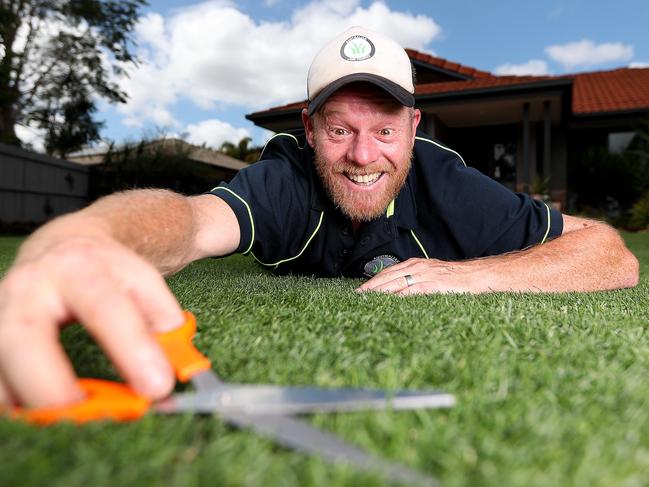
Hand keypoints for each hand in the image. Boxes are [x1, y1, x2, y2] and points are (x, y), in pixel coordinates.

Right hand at [0, 233, 183, 407]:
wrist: (63, 246)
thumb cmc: (108, 272)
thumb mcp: (143, 283)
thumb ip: (164, 323)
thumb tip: (177, 368)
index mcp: (79, 267)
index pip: (105, 308)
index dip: (131, 349)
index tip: (157, 387)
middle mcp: (29, 287)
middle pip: (24, 337)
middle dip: (52, 386)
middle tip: (88, 416)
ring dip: (29, 401)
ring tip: (70, 422)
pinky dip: (15, 402)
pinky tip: (43, 415)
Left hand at [357, 257, 493, 294]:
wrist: (477, 275)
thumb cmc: (455, 277)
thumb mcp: (431, 275)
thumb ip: (415, 281)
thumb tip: (398, 293)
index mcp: (415, 264)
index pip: (388, 272)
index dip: (373, 282)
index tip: (360, 291)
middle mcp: (417, 267)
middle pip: (388, 276)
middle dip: (371, 287)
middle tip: (357, 296)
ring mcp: (425, 275)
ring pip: (397, 282)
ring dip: (380, 291)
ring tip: (367, 300)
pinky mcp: (434, 285)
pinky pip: (413, 290)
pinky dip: (400, 296)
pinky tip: (390, 302)